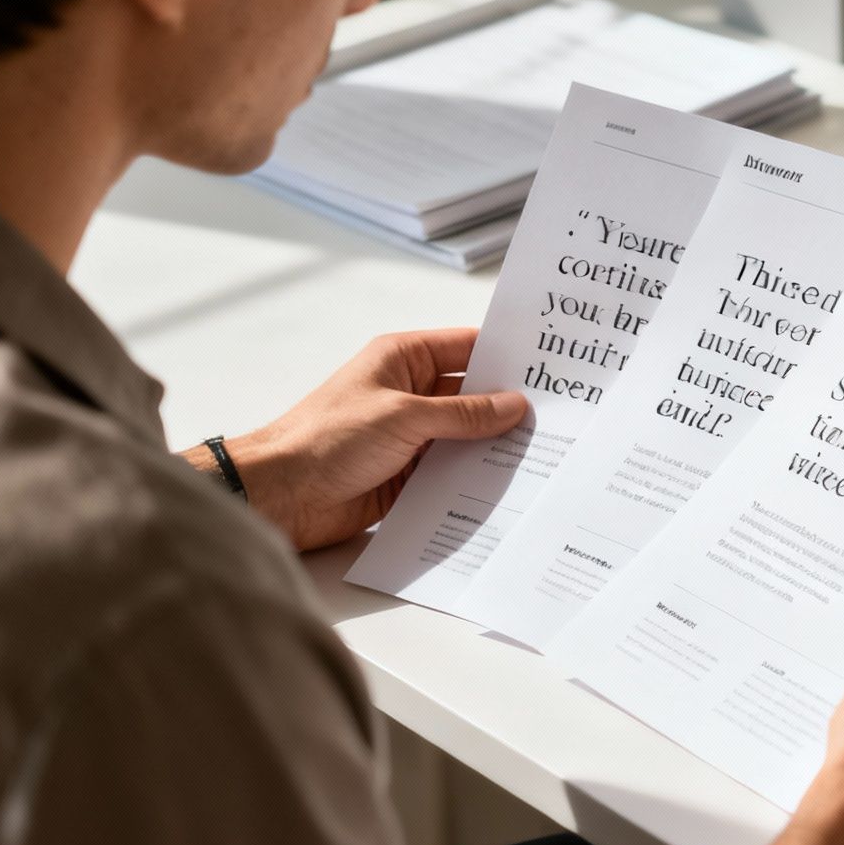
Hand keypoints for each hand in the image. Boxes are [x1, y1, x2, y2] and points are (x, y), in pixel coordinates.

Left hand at [184, 328, 526, 550]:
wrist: (281, 496)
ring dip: (495, 446)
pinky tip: (510, 485)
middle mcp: (410, 394)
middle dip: (510, 405)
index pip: (468, 348)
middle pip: (473, 395)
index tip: (551, 365)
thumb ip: (463, 413)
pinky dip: (476, 478)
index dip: (507, 355)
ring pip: (467, 436)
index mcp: (403, 360)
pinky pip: (453, 472)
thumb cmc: (328, 438)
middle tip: (562, 413)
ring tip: (546, 451)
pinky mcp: (409, 476)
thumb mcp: (404, 416)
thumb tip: (513, 405)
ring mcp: (411, 436)